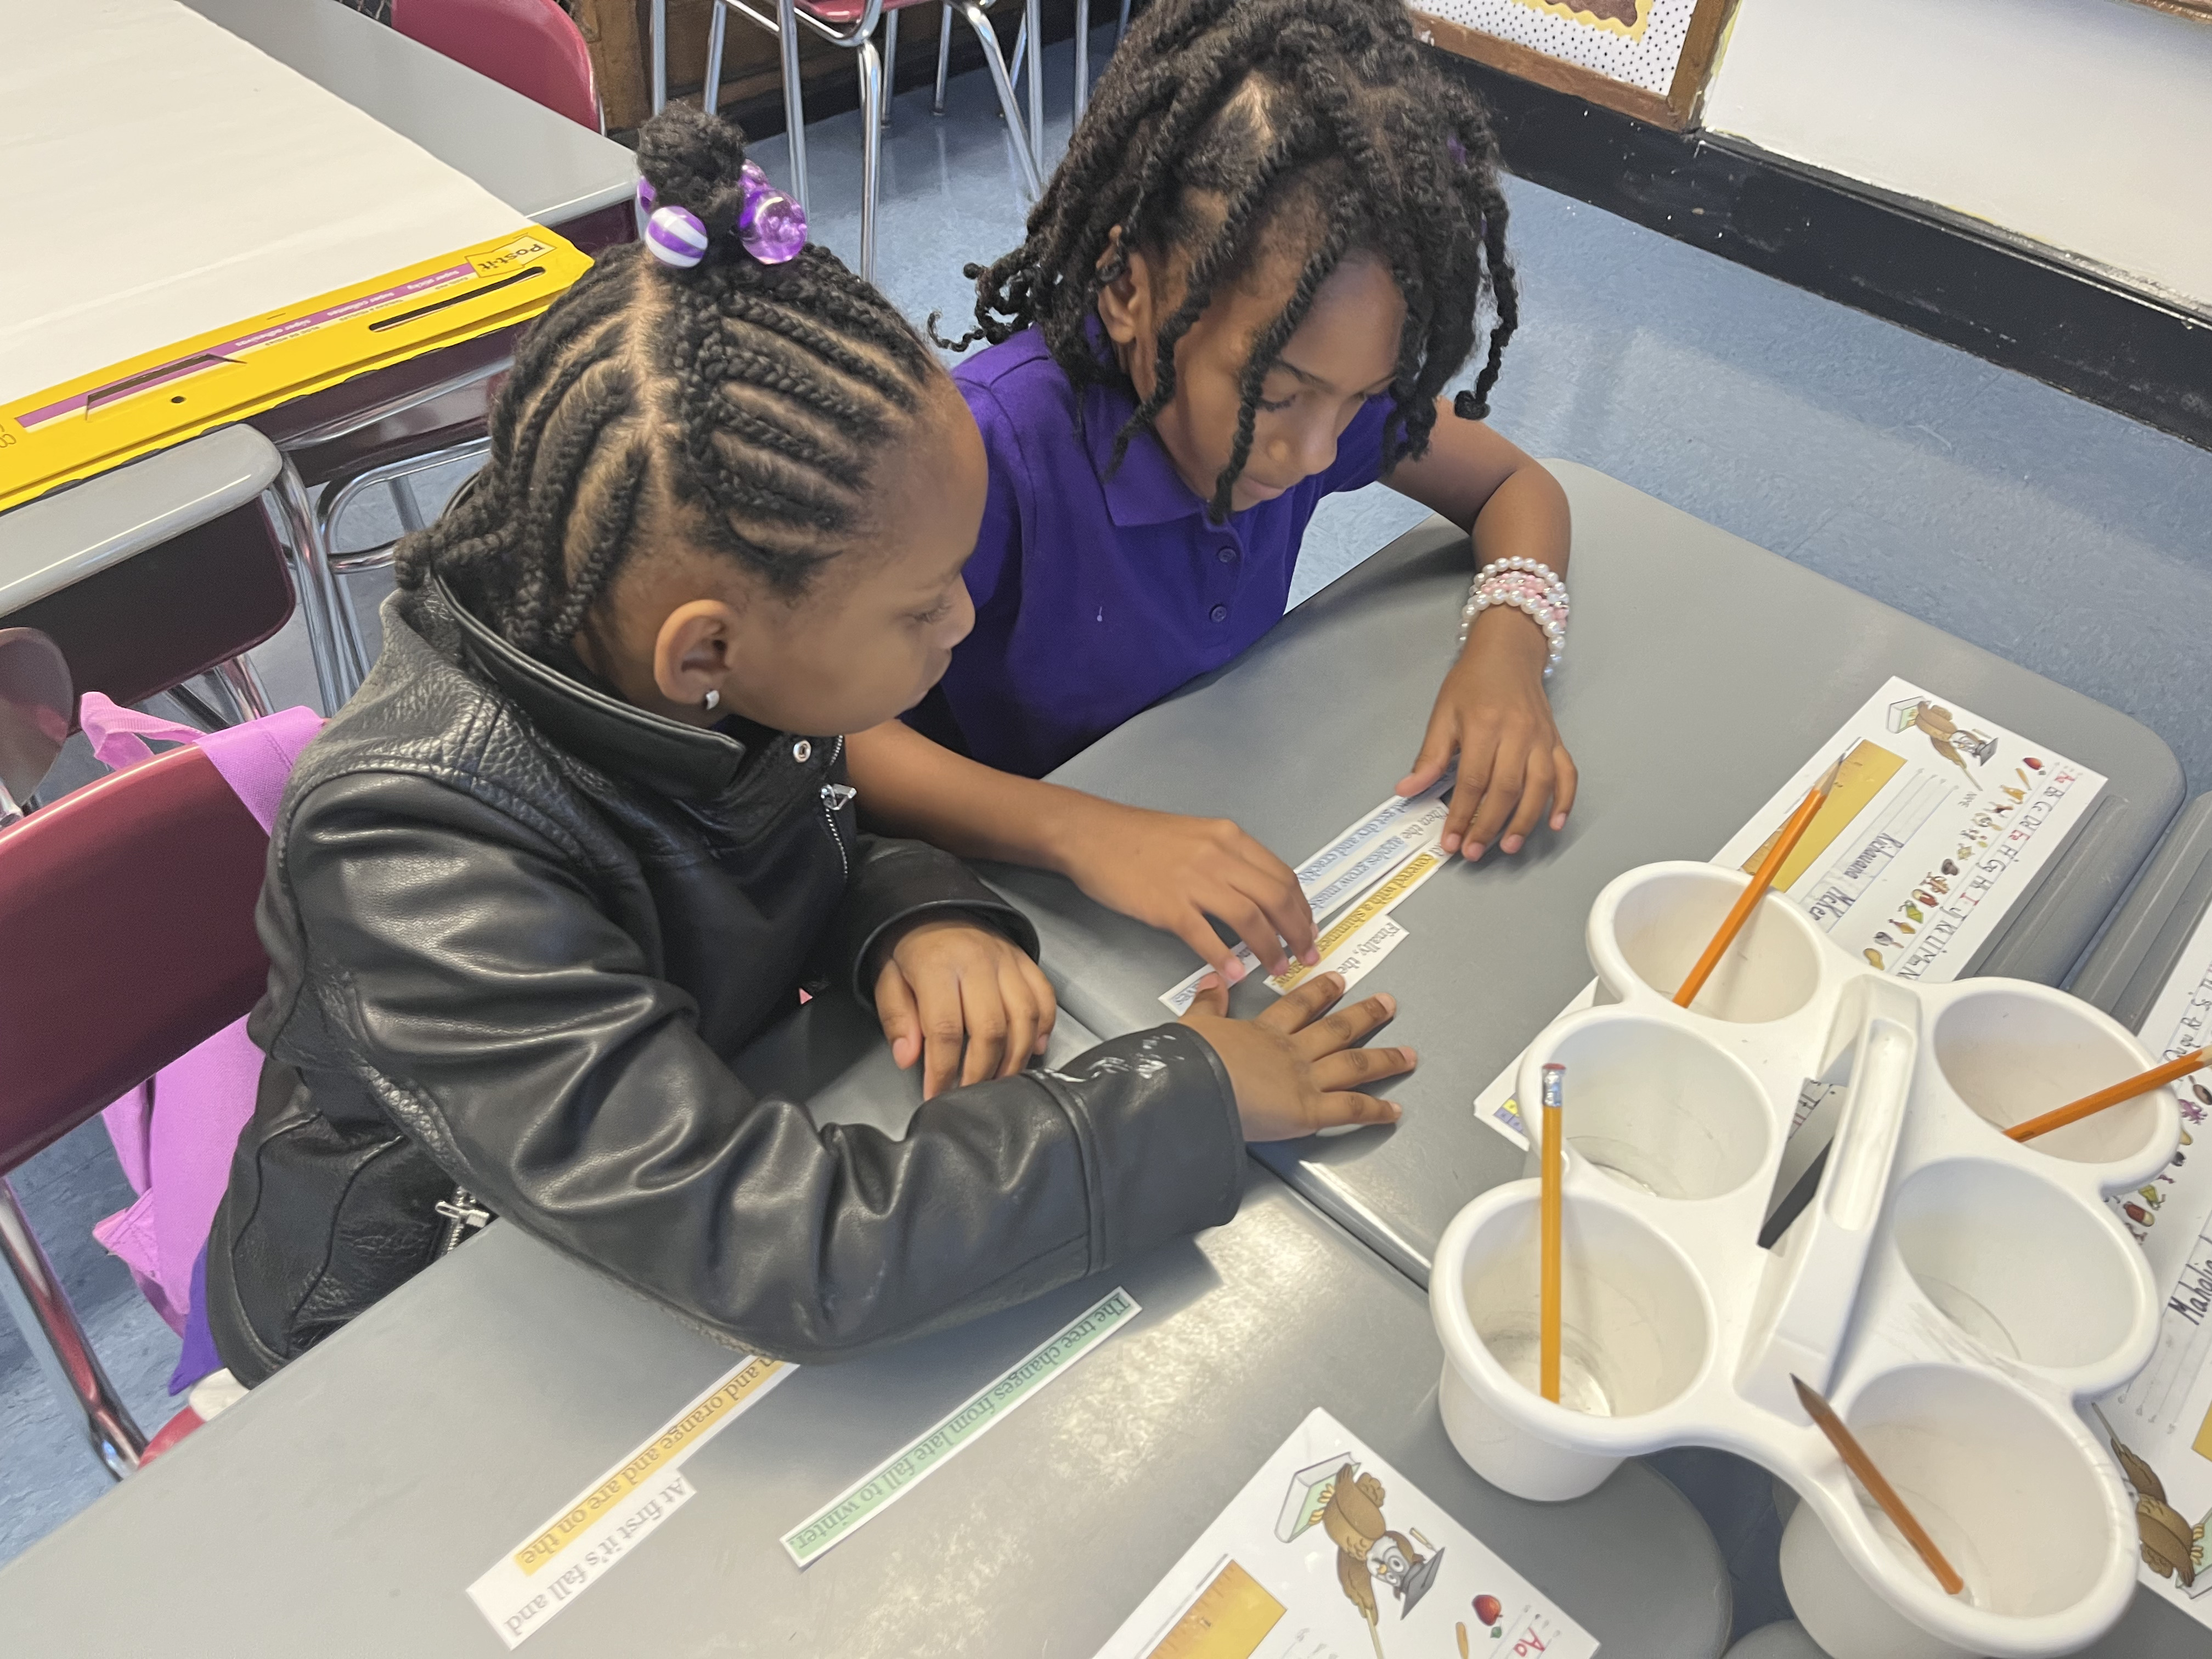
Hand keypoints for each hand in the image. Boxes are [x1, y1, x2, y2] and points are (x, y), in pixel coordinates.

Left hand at [873, 919, 1056, 1099]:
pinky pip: (1045, 998)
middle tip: (970, 1094)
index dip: (942, 1070)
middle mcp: (978, 962)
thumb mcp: (888, 978)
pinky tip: (1033, 1049)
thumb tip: (909, 1058)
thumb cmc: (909, 947)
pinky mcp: (1025, 961)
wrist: (934, 903)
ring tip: (999, 1080)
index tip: (936, 1095)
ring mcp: (1007, 961)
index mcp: (938, 966)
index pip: (945, 1030)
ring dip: (1016, 1058)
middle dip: (981, 1073)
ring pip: (1025, 1018)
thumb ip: (897, 1018)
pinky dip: (1044, 1028)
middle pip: (991, 1030)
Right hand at [1057, 799, 1318, 982]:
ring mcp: (1193, 880)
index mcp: (1229, 837)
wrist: (1091, 834)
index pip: (1282, 876)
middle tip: (1306, 956)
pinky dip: (1226, 957)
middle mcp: (1218, 855)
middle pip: (1275, 898)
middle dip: (1298, 932)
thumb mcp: (1196, 835)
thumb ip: (1227, 859)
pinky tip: (1236, 973)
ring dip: (1270, 949)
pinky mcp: (1167, 905)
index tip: (1309, 929)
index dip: (1302, 908)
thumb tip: (1255, 893)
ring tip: (1276, 969)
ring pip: (1249, 918)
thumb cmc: (1138, 837)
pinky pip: (1206, 936)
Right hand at [1178, 972, 1413, 1139]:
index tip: (1337, 980)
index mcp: (1263, 1032)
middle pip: (1336, 1029)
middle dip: (1365, 1015)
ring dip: (1385, 1058)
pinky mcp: (1309, 1110)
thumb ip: (1207, 1004)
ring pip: (1354, 1064)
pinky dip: (1375, 1111)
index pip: (1298, 1007)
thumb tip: (1213, 980)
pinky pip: (1350, 1109)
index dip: (1320, 993)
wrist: (1195, 1085)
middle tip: (1388, 1003)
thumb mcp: (1193, 1025)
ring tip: (1409, 1054)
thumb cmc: (1190, 1061)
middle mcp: (1291, 1052)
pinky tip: (1394, 1111)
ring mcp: (1304, 1079)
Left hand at [1396, 607, 1576, 861]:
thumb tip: (1407, 790)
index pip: (1473, 780)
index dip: (1461, 814)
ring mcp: (1541, 738)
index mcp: (1484, 725)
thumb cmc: (1472, 682)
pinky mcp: (1556, 741)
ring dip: (1525, 821)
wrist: (1508, 652)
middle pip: (1506, 788)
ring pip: (1539, 786)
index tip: (1449, 840)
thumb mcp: (1443, 714)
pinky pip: (1567, 774)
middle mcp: (1517, 733)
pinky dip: (1565, 801)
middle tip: (1472, 851)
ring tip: (1508, 846)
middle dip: (1488, 825)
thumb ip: (1429, 756)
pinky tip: (1554, 824)